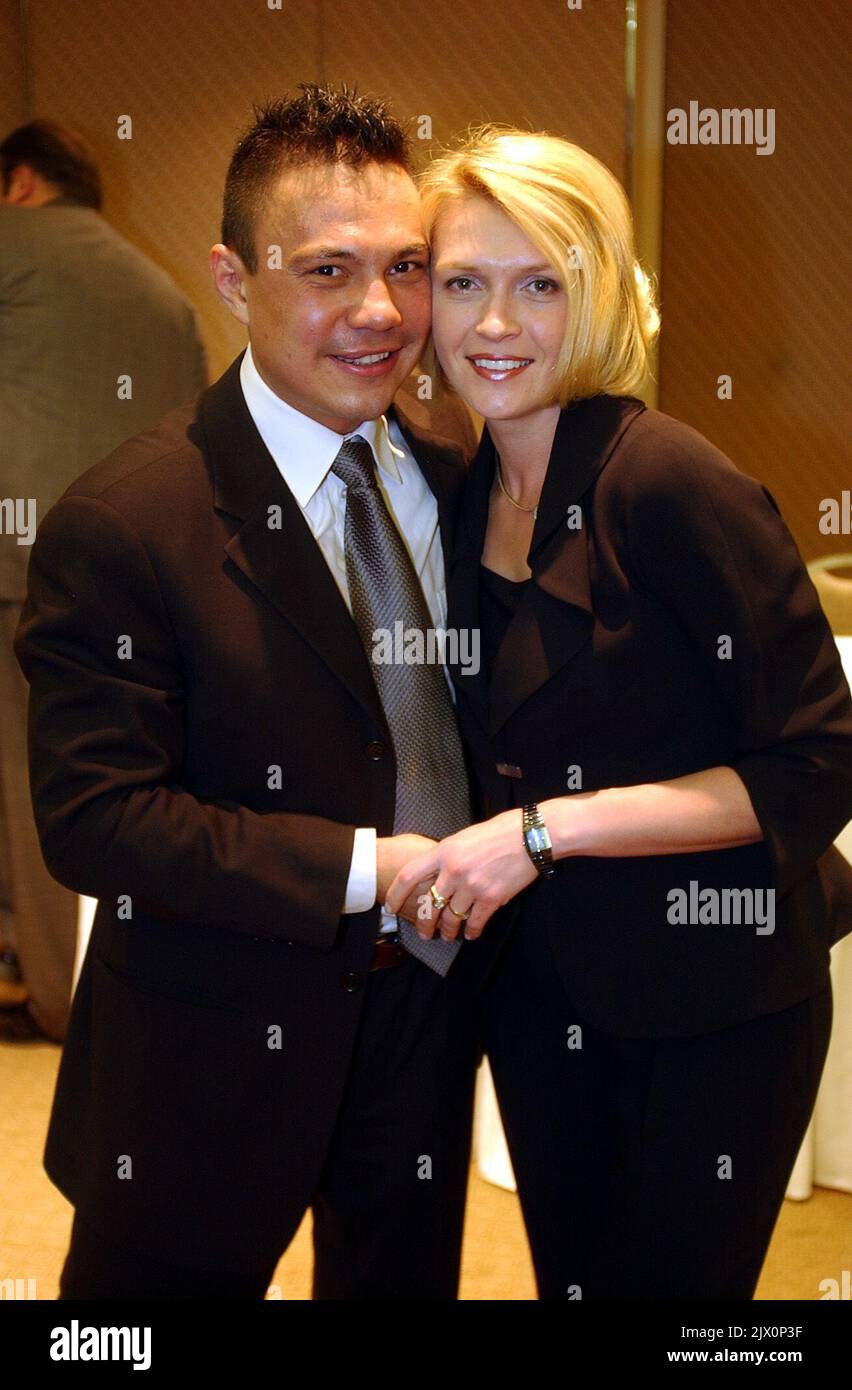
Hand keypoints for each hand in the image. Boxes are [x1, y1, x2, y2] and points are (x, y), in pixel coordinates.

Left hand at [383, 810, 538, 940]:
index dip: (396, 894)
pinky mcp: (491, 898)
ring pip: (452, 917)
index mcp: (443, 851)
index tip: (391, 908)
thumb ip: (448, 855)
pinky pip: (475, 922)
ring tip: (448, 936)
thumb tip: (439, 874)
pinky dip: (472, 931)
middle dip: (425, 924)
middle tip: (424, 933)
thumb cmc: (498, 831)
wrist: (529, 836)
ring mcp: (472, 886)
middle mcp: (453, 870)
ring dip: (449, 931)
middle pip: (429, 904)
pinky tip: (471, 934)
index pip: (409, 875)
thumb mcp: (464, 837)